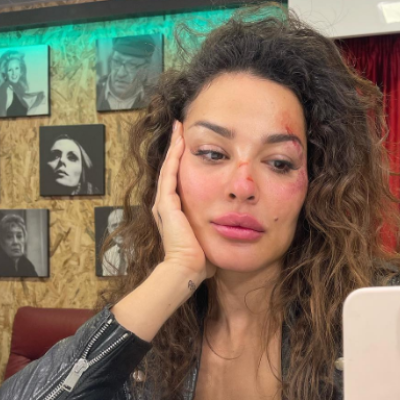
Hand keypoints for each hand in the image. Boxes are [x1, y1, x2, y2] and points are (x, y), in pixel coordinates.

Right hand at [152, 120, 215, 281]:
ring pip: (169, 168)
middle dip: (177, 150)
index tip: (193, 148)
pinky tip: (180, 141)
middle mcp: (167, 206)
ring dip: (175, 147)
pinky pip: (170, 173)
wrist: (188, 271)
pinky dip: (174, 156)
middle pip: (172, 170)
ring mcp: (164, 204)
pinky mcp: (166, 204)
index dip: (185, 164)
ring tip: (179, 128)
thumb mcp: (211, 239)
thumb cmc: (201, 262)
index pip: (180, 182)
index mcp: (176, 214)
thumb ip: (218, 231)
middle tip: (181, 129)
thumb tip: (235, 232)